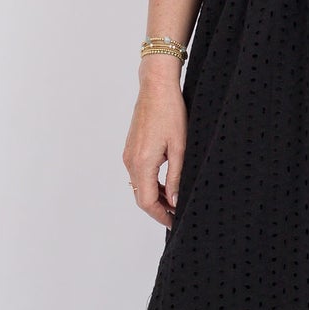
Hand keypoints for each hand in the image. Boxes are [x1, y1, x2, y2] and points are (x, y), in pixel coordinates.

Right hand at [123, 75, 186, 225]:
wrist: (156, 87)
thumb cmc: (171, 112)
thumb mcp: (180, 147)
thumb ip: (176, 177)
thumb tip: (175, 201)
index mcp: (142, 162)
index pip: (147, 201)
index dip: (160, 215)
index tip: (174, 222)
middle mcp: (131, 161)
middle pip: (140, 197)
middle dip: (158, 209)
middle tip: (177, 216)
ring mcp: (128, 155)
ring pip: (139, 186)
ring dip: (155, 197)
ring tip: (175, 202)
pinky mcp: (131, 149)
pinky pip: (138, 174)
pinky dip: (151, 184)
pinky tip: (166, 185)